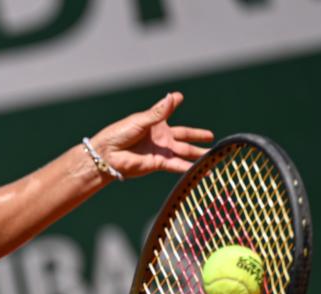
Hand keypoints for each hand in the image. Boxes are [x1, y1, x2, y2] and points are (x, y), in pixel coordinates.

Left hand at [90, 92, 213, 177]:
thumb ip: (160, 112)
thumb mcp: (141, 120)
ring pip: (184, 152)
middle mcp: (160, 138)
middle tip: (212, 140)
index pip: (169, 113)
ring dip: (198, 155)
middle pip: (184, 137)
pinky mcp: (158, 163)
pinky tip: (200, 170)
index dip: (174, 105)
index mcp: (155, 123)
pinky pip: (177, 165)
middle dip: (198, 138)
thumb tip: (174, 95)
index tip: (180, 97)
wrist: (107, 155)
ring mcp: (161, 151)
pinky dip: (189, 167)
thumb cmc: (119, 134)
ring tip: (212, 157)